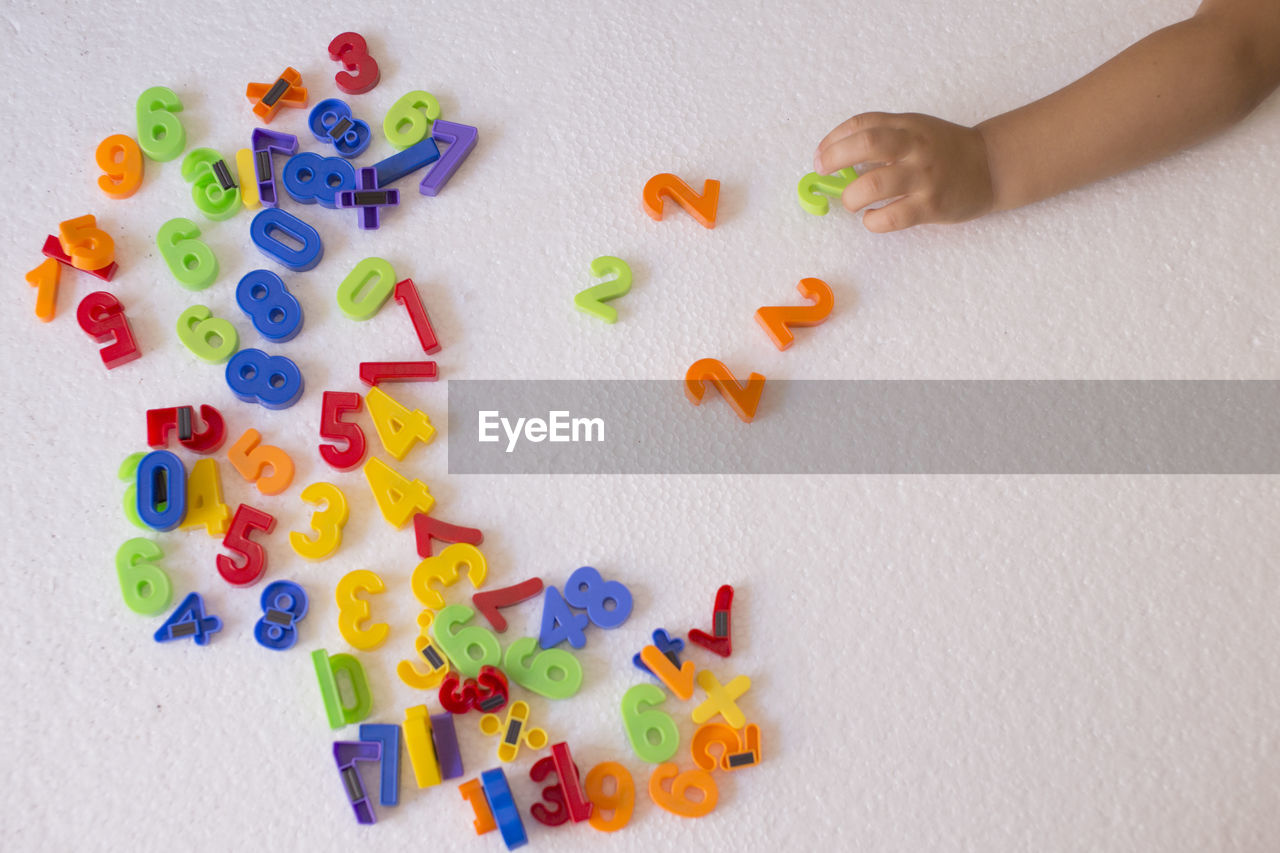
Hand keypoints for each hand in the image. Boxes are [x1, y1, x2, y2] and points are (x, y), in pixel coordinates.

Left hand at [814, 112, 994, 231]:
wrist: (990, 167)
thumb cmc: (944, 149)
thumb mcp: (916, 130)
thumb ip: (883, 137)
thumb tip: (837, 157)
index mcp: (908, 125)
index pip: (863, 123)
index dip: (834, 139)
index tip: (821, 156)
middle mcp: (916, 147)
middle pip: (867, 144)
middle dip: (835, 157)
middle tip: (823, 171)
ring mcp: (924, 176)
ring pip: (874, 185)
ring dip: (852, 196)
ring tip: (852, 202)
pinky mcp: (931, 206)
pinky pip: (892, 217)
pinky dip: (873, 221)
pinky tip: (872, 218)